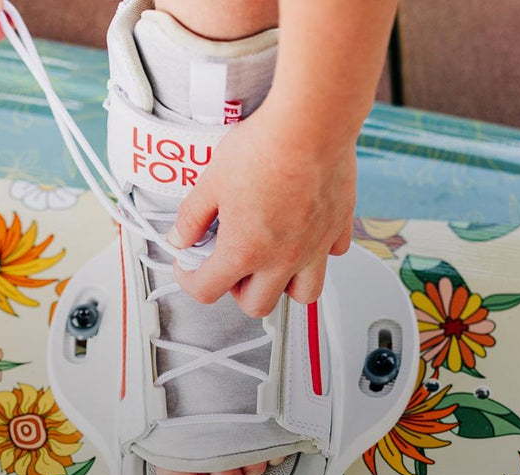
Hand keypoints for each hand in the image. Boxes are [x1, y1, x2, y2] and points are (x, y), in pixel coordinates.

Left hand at [169, 105, 355, 317]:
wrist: (310, 125)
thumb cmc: (265, 148)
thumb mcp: (211, 181)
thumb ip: (192, 217)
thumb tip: (181, 237)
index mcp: (244, 251)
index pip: (207, 290)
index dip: (189, 279)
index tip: (189, 266)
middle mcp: (282, 259)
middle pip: (255, 304)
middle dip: (236, 290)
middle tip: (229, 264)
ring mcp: (314, 247)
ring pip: (303, 294)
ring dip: (283, 286)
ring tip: (271, 261)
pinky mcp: (338, 228)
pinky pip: (331, 257)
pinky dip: (317, 253)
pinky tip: (304, 233)